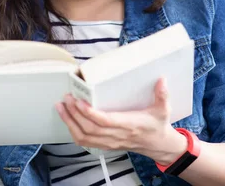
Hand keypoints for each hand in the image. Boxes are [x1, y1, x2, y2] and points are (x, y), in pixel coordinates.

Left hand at [55, 78, 187, 164]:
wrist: (158, 145)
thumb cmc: (157, 125)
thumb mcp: (163, 109)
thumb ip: (162, 95)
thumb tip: (161, 80)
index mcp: (129, 125)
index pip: (105, 122)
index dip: (90, 113)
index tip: (78, 101)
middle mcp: (117, 135)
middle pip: (90, 129)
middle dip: (74, 114)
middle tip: (66, 98)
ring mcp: (110, 142)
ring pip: (84, 136)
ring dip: (70, 122)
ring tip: (61, 107)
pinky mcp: (106, 145)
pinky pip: (85, 142)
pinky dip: (73, 131)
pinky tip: (67, 120)